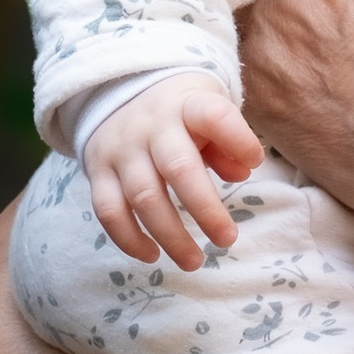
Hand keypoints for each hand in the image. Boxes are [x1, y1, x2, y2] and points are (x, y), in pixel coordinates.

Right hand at [84, 74, 262, 269]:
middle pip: (178, 169)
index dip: (237, 139)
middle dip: (205, 209)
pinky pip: (108, 211)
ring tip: (194, 261)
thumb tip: (242, 173)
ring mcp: (120, 149)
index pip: (213, 116)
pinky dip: (129, 239)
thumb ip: (227, 141)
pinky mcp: (97, 171)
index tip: (256, 161)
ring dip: (171, 236)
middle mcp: (151, 127)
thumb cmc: (179, 113)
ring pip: (143, 197)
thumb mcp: (207, 111)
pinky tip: (152, 256)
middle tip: (227, 239)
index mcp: (186, 106)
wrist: (117, 93)